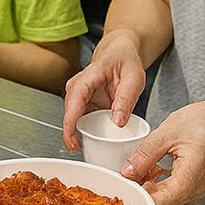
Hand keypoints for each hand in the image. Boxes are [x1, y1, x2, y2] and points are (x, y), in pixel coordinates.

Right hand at [62, 33, 148, 151]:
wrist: (120, 53)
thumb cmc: (126, 61)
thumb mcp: (134, 78)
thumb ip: (126, 99)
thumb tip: (118, 122)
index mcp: (90, 75)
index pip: (75, 99)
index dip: (70, 122)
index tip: (71, 140)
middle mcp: (78, 85)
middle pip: (69, 112)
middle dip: (71, 133)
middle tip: (80, 151)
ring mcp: (79, 94)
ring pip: (73, 117)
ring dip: (77, 134)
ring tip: (87, 150)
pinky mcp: (84, 103)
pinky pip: (81, 119)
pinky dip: (84, 131)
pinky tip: (91, 142)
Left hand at [120, 100, 204, 204]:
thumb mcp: (168, 132)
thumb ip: (146, 154)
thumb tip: (127, 171)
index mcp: (189, 179)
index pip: (159, 204)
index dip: (138, 198)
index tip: (123, 187)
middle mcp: (193, 192)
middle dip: (139, 195)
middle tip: (123, 178)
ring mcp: (194, 192)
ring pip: (164, 203)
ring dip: (147, 191)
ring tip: (136, 171)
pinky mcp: (191, 188)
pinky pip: (170, 195)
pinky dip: (156, 186)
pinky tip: (149, 171)